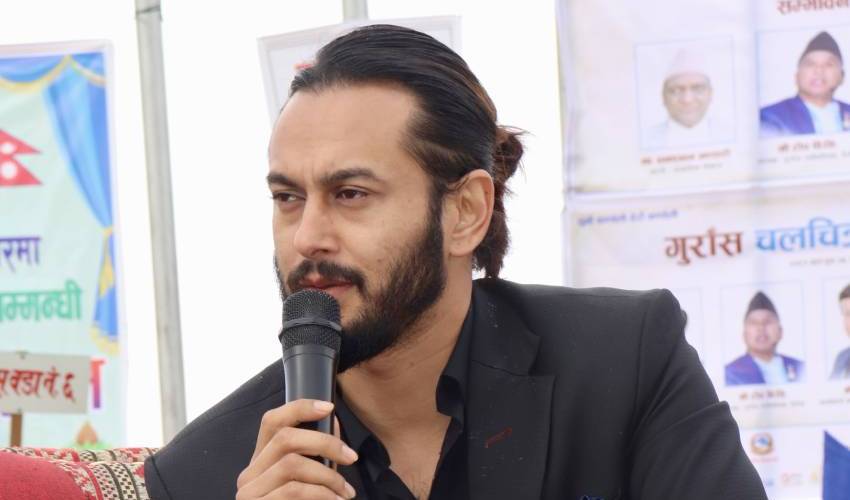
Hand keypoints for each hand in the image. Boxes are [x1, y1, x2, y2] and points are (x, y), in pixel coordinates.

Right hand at [236, 399, 357, 498]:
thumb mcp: (310, 481)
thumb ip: (317, 455)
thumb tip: (332, 420)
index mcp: (260, 463)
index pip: (271, 421)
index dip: (300, 407)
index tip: (329, 407)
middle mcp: (248, 476)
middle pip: (285, 438)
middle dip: (325, 442)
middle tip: (350, 457)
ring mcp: (249, 494)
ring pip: (293, 464)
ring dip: (328, 476)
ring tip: (344, 493)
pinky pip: (295, 490)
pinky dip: (322, 495)